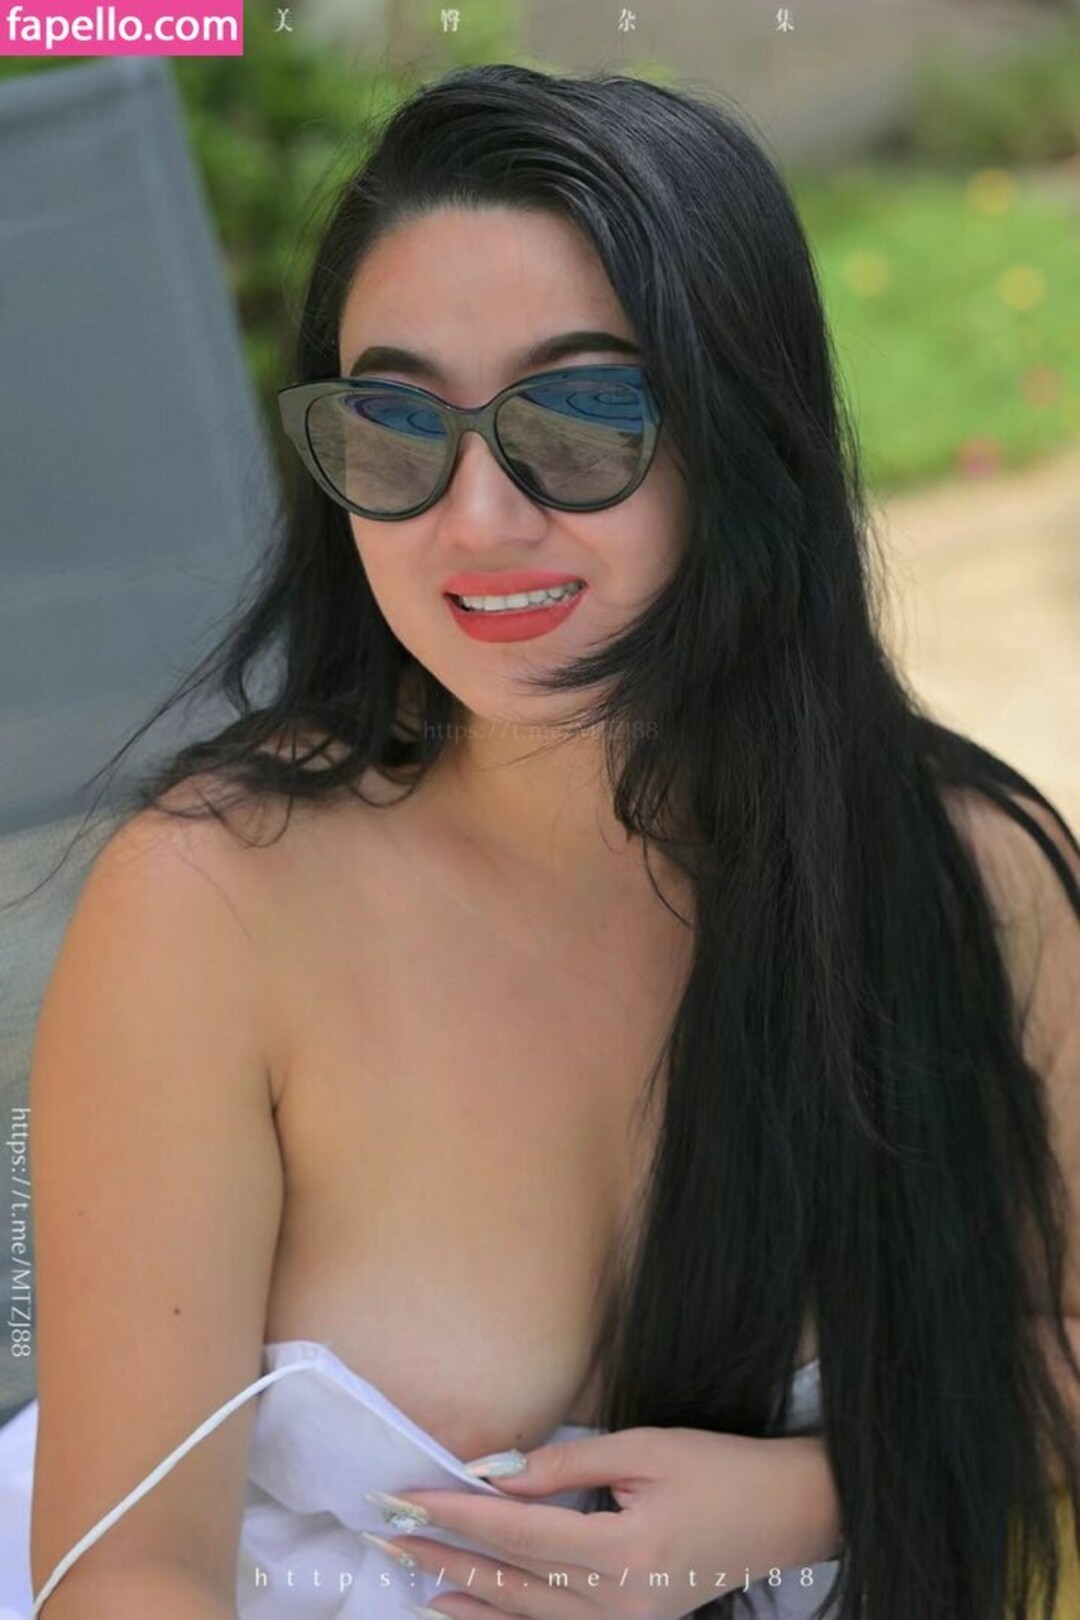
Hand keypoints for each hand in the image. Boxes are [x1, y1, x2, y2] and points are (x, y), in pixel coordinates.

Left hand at [369, 1424, 840, 1618]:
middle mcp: (619, 1602)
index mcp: (623, 1552)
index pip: (515, 1532)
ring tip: (409, 1575)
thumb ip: (564, 1466)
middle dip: (442, 1555)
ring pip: (523, 1615)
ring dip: (462, 1592)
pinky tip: (462, 1608)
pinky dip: (500, 1617)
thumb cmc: (718, 1468)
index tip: (405, 1496)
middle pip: (510, 1579)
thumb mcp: (643, 1448)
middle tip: (385, 1533)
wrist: (783, 1515)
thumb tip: (492, 1474)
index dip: (455, 1514)